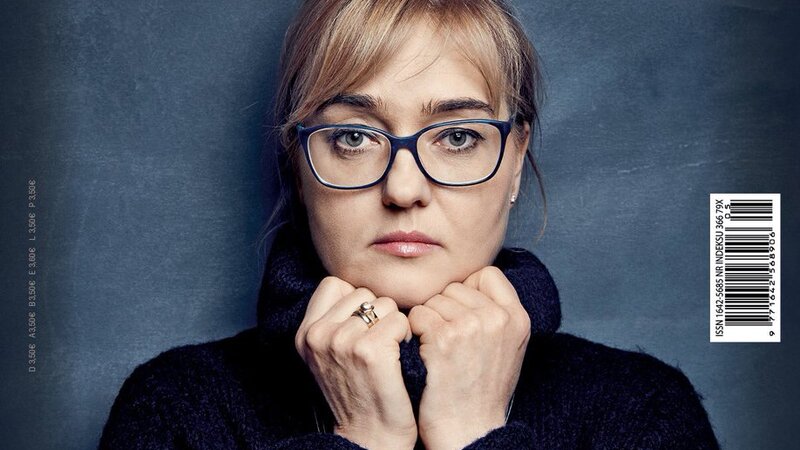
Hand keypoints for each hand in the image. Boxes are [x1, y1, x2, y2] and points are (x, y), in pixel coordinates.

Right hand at [294, 276, 416, 449]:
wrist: (369, 436)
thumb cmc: (357, 392)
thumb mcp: (328, 355)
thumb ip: (333, 319)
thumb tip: (358, 288)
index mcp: (305, 334)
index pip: (334, 284)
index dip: (355, 301)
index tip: (362, 326)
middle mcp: (319, 335)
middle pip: (363, 293)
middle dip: (377, 313)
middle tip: (377, 343)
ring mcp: (342, 341)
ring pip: (385, 305)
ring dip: (394, 325)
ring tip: (388, 351)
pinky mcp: (370, 351)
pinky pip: (400, 320)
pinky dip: (406, 336)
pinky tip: (398, 357)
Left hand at [408, 266, 530, 449]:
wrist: (469, 431)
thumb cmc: (482, 392)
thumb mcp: (508, 348)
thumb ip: (498, 314)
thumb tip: (472, 284)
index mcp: (518, 318)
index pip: (487, 274)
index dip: (469, 290)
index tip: (463, 314)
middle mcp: (497, 318)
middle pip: (455, 286)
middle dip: (445, 309)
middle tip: (449, 341)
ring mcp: (471, 326)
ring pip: (433, 300)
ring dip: (428, 321)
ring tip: (439, 350)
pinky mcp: (444, 339)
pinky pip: (417, 315)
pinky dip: (414, 332)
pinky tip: (425, 354)